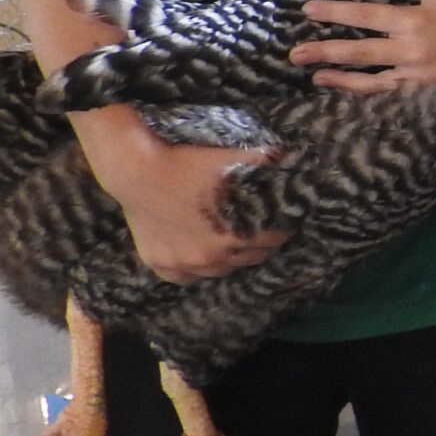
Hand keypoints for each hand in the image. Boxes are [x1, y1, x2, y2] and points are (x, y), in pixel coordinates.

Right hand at [98, 139, 285, 283]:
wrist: (137, 168)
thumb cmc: (190, 161)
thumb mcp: (237, 159)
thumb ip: (272, 164)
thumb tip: (298, 159)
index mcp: (241, 233)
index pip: (277, 238)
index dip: (280, 225)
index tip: (277, 216)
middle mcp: (215, 256)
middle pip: (252, 256)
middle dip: (257, 241)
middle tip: (253, 225)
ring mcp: (187, 264)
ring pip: (220, 269)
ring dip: (228, 256)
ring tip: (227, 237)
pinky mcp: (162, 265)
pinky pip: (186, 277)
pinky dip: (194, 267)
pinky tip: (199, 251)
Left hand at [293, 0, 435, 88]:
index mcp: (414, 20)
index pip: (366, 15)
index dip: (336, 12)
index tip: (308, 9)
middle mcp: (410, 49)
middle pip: (359, 51)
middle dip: (325, 50)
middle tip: (294, 53)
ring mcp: (416, 72)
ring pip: (370, 77)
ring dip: (339, 76)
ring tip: (313, 74)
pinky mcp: (422, 87)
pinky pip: (387, 90)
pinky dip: (363, 89)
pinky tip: (343, 86)